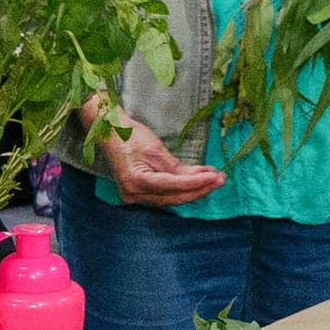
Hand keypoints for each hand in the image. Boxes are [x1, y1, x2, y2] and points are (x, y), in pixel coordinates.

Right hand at [99, 112, 226, 207]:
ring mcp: (135, 196)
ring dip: (194, 189)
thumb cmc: (129, 135)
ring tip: (214, 179)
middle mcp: (134, 194)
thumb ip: (177, 168)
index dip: (197, 183)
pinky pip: (165, 193)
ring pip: (172, 197)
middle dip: (200, 189)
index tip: (216, 177)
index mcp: (136, 182)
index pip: (173, 186)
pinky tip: (198, 180)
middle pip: (174, 197)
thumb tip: (202, 177)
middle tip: (221, 179)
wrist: (109, 132)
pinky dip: (182, 187)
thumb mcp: (156, 149)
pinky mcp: (139, 192)